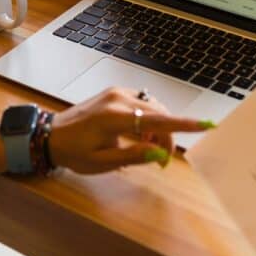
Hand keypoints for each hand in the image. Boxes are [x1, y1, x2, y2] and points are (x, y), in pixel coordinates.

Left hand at [48, 87, 209, 173]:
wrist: (50, 135)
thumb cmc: (74, 153)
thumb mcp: (103, 162)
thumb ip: (133, 157)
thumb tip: (159, 153)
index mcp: (114, 118)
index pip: (158, 121)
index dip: (184, 125)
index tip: (206, 125)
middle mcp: (117, 99)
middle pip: (159, 114)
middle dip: (168, 136)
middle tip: (161, 161)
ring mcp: (115, 93)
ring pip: (152, 108)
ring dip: (158, 127)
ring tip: (147, 148)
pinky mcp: (113, 93)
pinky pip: (141, 103)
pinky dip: (147, 119)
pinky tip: (139, 135)